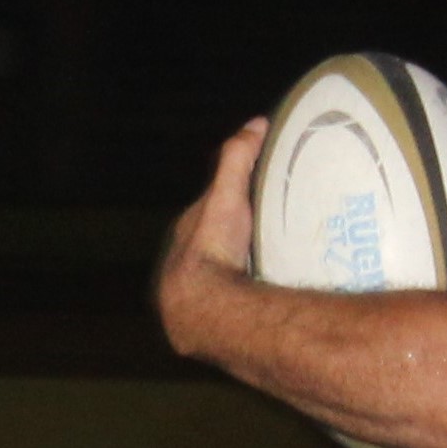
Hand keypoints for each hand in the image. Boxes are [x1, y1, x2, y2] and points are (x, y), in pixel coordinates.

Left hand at [157, 118, 263, 357]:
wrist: (202, 307)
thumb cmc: (212, 248)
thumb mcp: (227, 196)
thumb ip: (237, 159)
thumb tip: (257, 123)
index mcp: (185, 234)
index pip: (207, 213)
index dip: (229, 204)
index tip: (256, 202)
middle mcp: (180, 265)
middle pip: (211, 247)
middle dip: (233, 244)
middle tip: (266, 242)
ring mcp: (186, 296)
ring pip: (214, 279)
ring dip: (234, 277)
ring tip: (266, 276)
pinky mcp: (197, 324)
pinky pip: (219, 306)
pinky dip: (234, 303)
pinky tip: (254, 306)